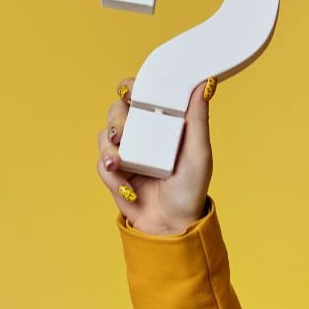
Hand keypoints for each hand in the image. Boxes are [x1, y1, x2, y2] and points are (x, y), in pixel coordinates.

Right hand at [95, 77, 215, 235]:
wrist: (174, 224)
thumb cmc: (191, 187)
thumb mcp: (199, 152)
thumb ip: (198, 119)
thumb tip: (205, 84)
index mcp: (162, 123)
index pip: (141, 95)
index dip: (130, 87)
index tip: (129, 91)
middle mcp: (142, 134)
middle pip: (116, 110)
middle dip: (117, 118)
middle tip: (125, 132)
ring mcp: (126, 152)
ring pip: (105, 135)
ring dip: (110, 146)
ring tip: (120, 161)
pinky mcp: (114, 173)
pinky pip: (102, 164)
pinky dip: (112, 174)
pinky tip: (127, 187)